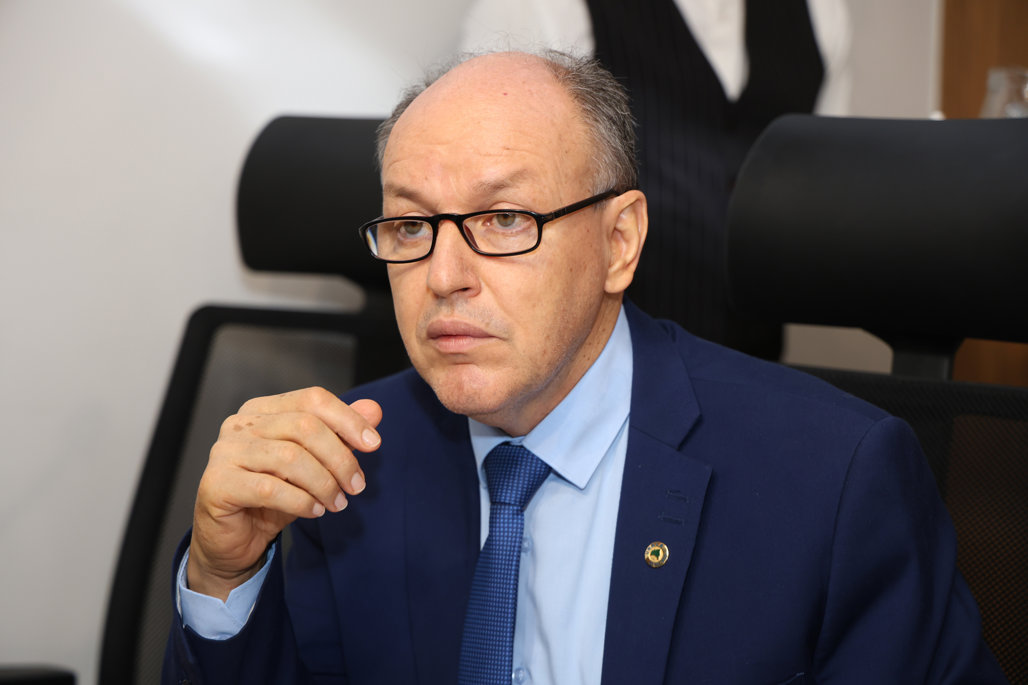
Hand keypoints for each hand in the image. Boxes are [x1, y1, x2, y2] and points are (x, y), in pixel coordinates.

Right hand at [187, 387, 381, 599]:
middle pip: (305, 426)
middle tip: (356, 485)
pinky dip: (301, 501)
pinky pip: (269, 489)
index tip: (374, 444)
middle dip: (340, 458)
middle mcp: (240, 424)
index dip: (347, 419)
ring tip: (337, 503)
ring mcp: (224, 452)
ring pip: (290, 457)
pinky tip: (315, 510)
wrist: (234, 539)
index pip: (312, 400)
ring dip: (324, 483)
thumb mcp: (315, 464)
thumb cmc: (273, 497)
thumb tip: (373, 409)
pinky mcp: (217, 484)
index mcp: (263, 410)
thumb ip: (341, 435)